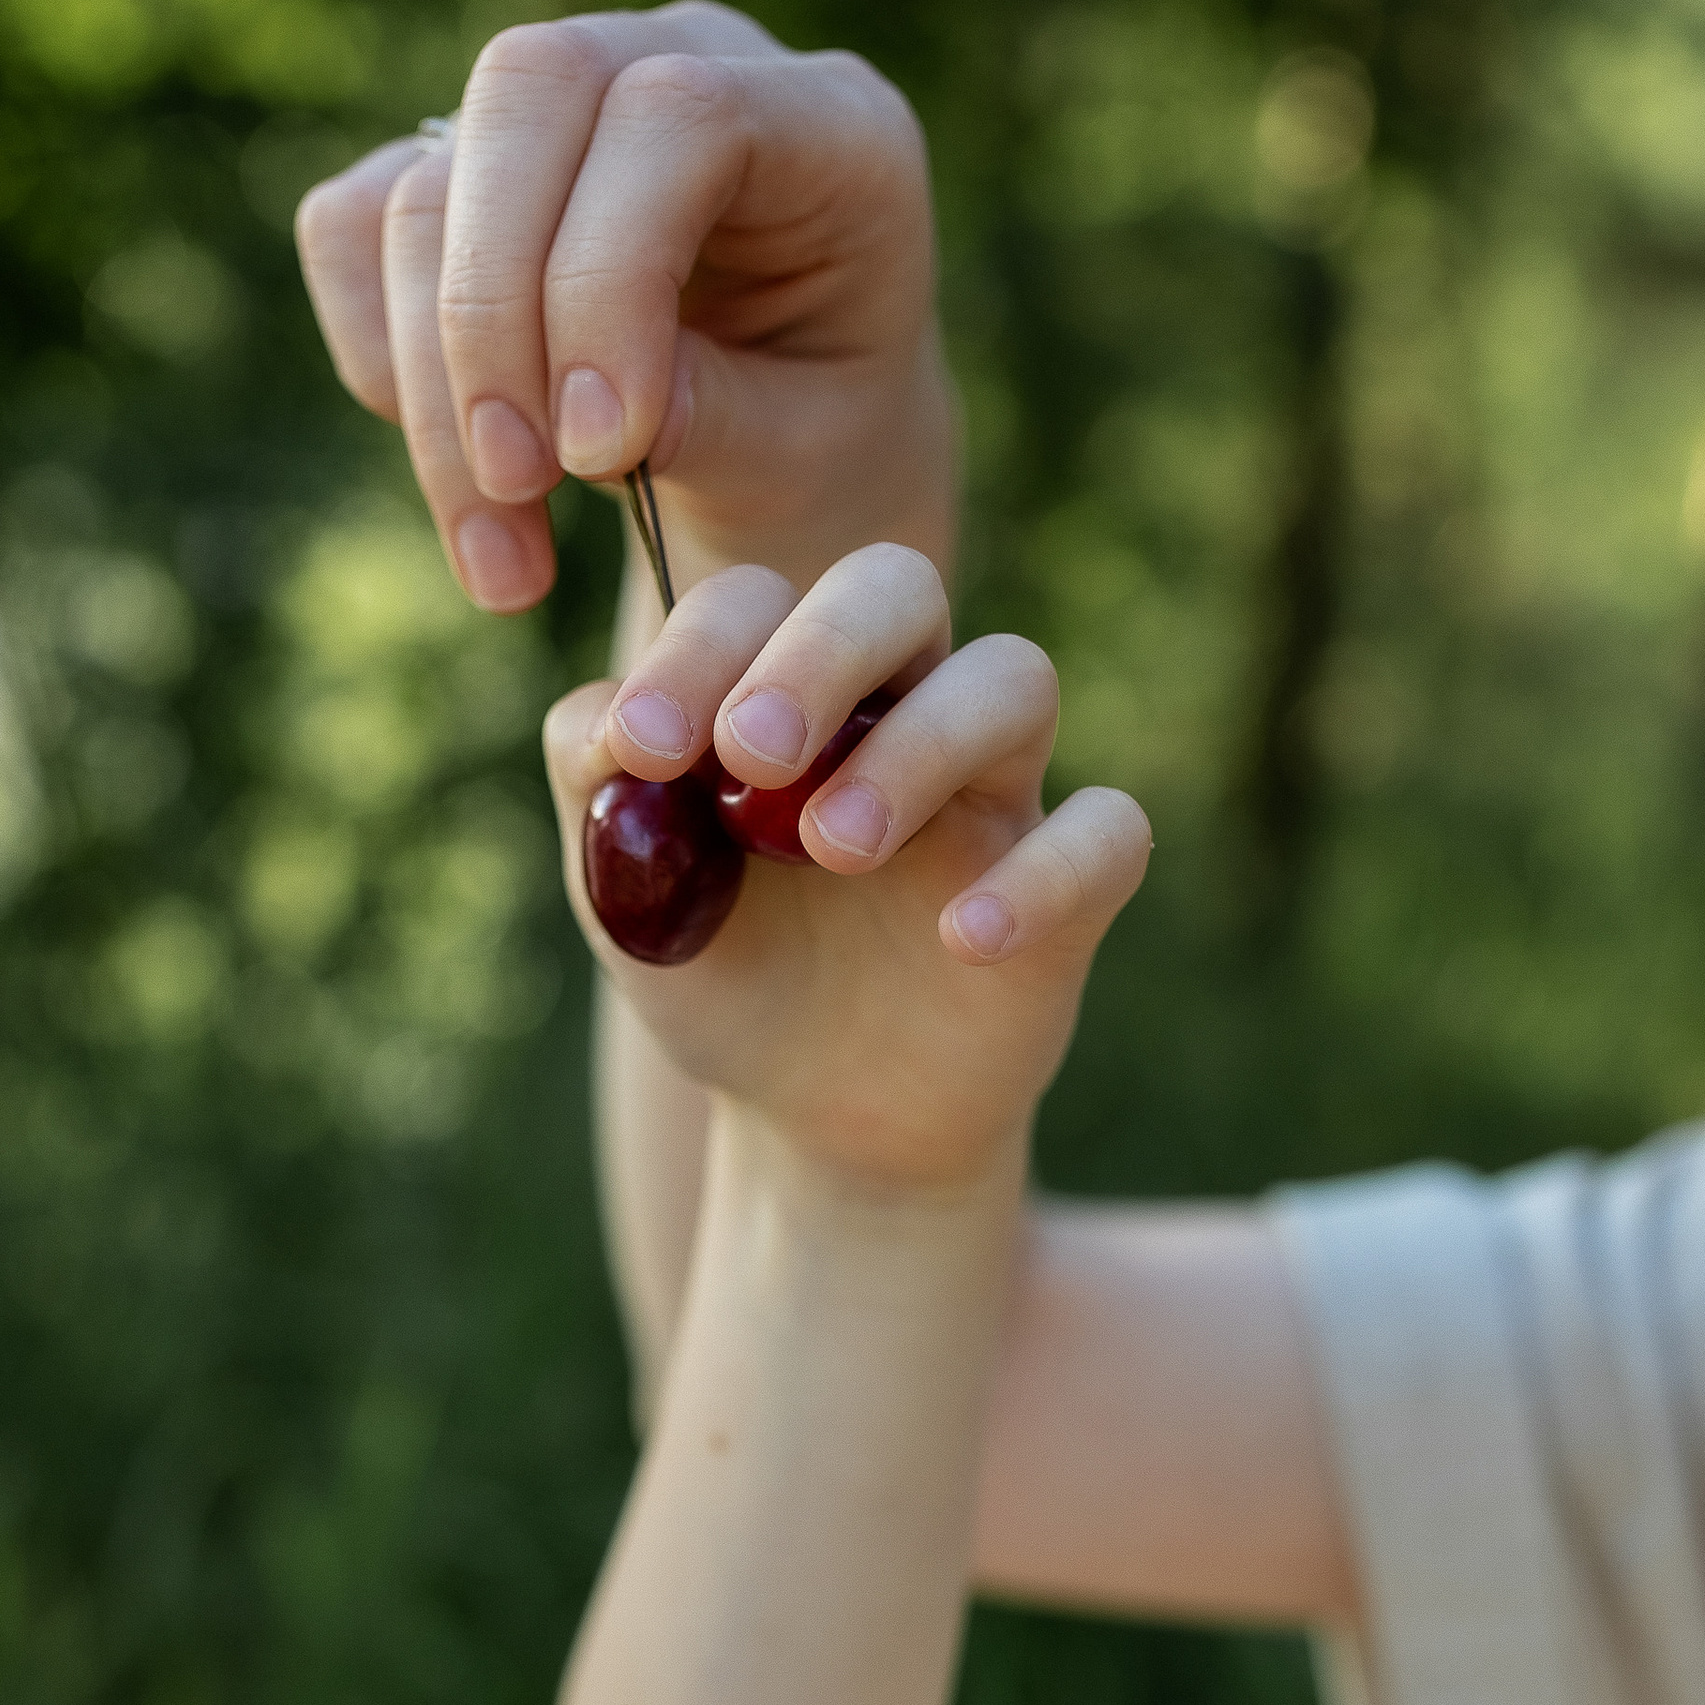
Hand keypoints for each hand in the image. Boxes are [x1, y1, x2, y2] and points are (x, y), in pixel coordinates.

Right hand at [295, 2, 953, 614]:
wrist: (792, 457)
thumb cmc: (824, 450)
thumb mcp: (810, 463)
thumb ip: (719, 421)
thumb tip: (579, 412)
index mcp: (825, 121)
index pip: (678, 116)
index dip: (607, 277)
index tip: (594, 451)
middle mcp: (687, 62)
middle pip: (526, 90)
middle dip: (492, 311)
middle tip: (519, 486)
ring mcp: (564, 106)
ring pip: (425, 183)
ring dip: (435, 390)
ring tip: (505, 559)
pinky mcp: (460, 167)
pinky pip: (355, 225)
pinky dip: (379, 363)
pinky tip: (464, 479)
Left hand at [546, 545, 1150, 1194]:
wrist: (813, 1116)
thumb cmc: (723, 970)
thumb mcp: (624, 897)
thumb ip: (597, 795)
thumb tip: (604, 721)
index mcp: (785, 684)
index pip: (758, 600)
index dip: (700, 650)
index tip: (642, 747)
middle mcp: (898, 705)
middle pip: (898, 588)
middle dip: (821, 652)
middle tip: (752, 753)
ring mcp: (991, 788)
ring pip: (1012, 679)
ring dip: (921, 745)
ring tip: (834, 847)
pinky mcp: (1066, 884)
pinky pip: (1107, 835)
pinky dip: (1044, 874)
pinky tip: (963, 935)